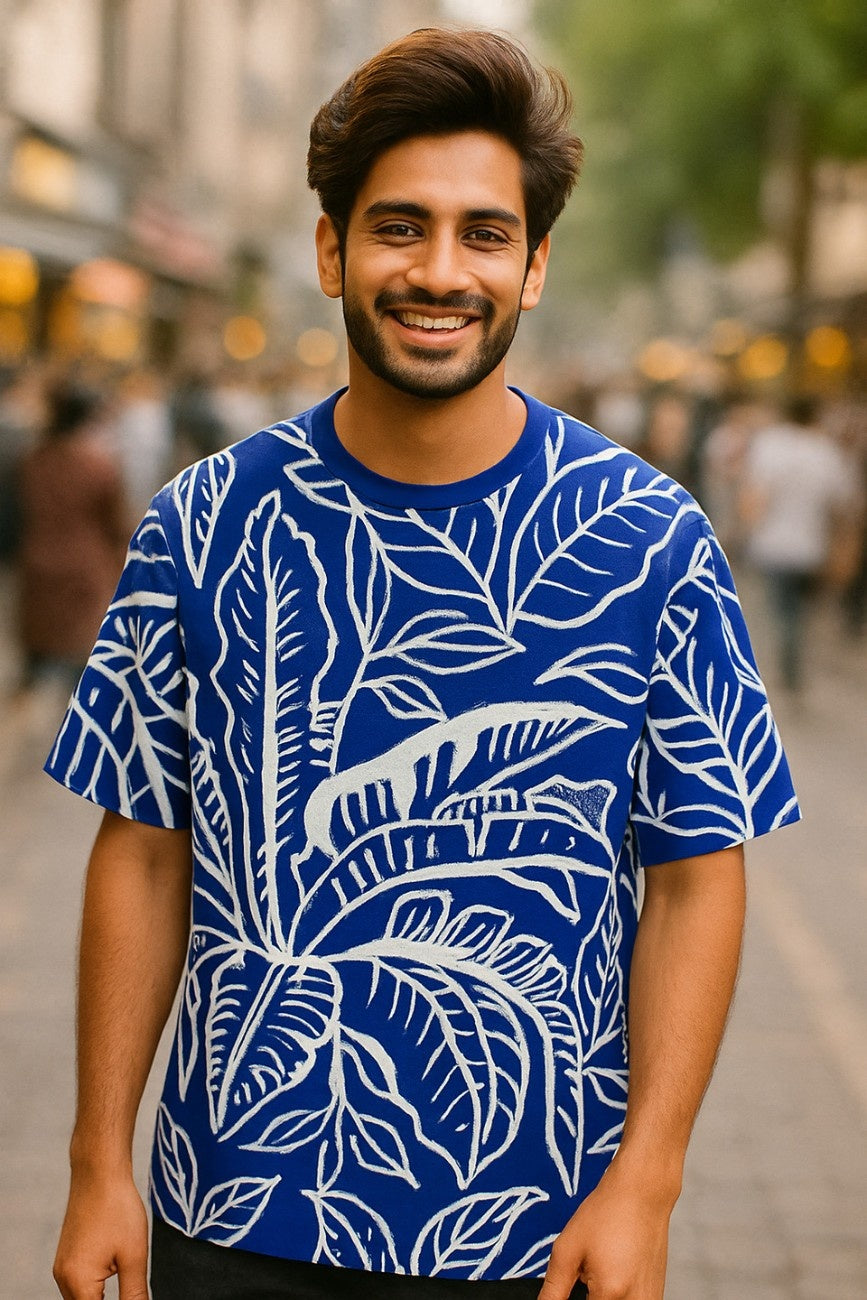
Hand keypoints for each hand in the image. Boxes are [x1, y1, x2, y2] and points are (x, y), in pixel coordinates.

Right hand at [53, 1171, 149, 1298]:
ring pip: (81, 1299)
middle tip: (131, 1290)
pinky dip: (95, 1288)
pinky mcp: (66, 1257)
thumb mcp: (134, 1256)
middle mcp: (63, 1279)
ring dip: (100, 1298)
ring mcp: (62, 1267)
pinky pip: (79, 1285)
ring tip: (124, 1276)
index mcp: (78, 1282)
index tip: (132, 1295)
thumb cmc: (117, 1208)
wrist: (99, 1172)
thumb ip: (134, 1294)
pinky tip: (114, 1273)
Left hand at [537, 1162, 672, 1298]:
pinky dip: (619, 1293)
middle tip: (587, 1270)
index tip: (572, 1283)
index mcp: (611, 1294)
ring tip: (602, 1267)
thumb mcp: (568, 1249)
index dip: (572, 1298)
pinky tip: (616, 1270)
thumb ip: (553, 1289)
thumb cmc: (608, 1213)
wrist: (643, 1193)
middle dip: (588, 1296)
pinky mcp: (656, 1295)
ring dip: (603, 1295)